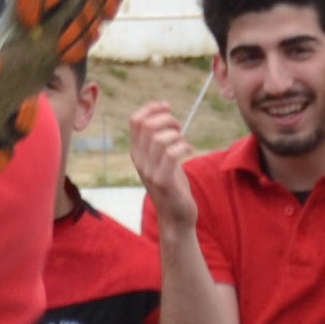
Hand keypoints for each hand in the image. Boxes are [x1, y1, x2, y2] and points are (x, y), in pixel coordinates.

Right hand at [128, 101, 197, 233]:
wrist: (175, 217)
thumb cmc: (172, 186)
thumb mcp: (160, 161)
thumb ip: (157, 142)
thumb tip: (164, 114)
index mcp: (136, 153)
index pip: (134, 120)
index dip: (151, 108)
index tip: (167, 106)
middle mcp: (139, 161)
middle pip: (147, 125)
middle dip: (167, 119)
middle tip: (179, 127)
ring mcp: (149, 171)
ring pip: (159, 138)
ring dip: (176, 134)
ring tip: (184, 141)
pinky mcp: (163, 181)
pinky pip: (171, 154)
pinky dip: (184, 146)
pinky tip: (190, 150)